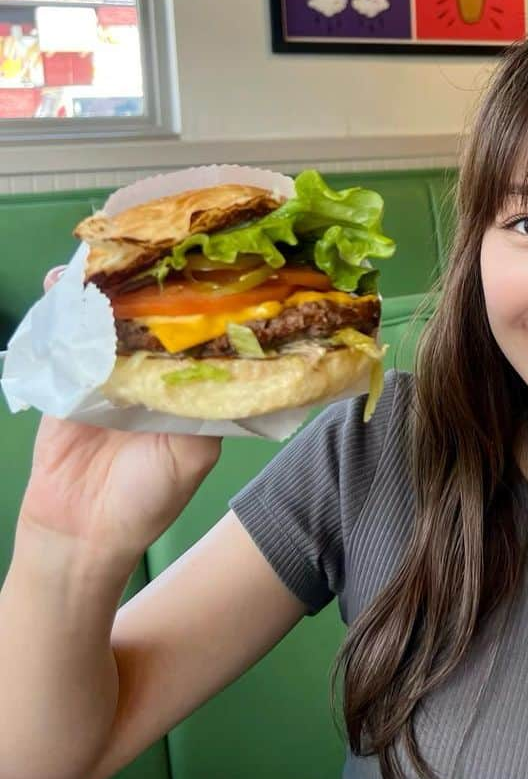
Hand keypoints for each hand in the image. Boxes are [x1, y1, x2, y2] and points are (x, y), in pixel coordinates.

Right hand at [18, 265, 221, 562]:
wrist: (82, 534)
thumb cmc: (147, 500)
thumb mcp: (193, 453)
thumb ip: (204, 405)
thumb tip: (215, 354)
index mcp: (189, 386)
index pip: (199, 332)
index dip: (202, 300)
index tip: (204, 262)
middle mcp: (151, 373)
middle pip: (151, 316)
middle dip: (149, 282)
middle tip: (147, 244)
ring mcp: (108, 373)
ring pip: (106, 319)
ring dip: (101, 288)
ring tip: (101, 256)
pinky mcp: (66, 380)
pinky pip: (64, 339)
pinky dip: (61, 311)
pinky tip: (62, 285)